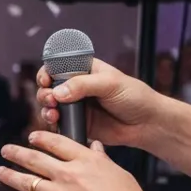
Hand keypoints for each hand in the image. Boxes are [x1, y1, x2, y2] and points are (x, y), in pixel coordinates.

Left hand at [0, 131, 152, 190]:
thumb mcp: (119, 175)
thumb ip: (101, 160)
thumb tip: (94, 147)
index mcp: (86, 161)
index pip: (57, 143)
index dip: (41, 139)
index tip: (32, 137)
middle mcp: (68, 175)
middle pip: (35, 159)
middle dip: (17, 153)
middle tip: (6, 150)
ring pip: (25, 181)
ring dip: (8, 175)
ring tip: (0, 171)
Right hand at [36, 58, 160, 148]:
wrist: (146, 124)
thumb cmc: (134, 97)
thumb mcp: (110, 84)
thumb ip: (83, 85)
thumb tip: (58, 92)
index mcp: (86, 70)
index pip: (58, 66)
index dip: (47, 72)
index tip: (46, 80)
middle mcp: (77, 87)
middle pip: (49, 87)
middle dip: (44, 93)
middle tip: (51, 100)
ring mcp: (75, 106)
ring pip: (50, 106)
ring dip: (46, 109)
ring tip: (53, 114)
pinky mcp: (76, 123)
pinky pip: (57, 123)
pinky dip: (52, 124)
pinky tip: (56, 123)